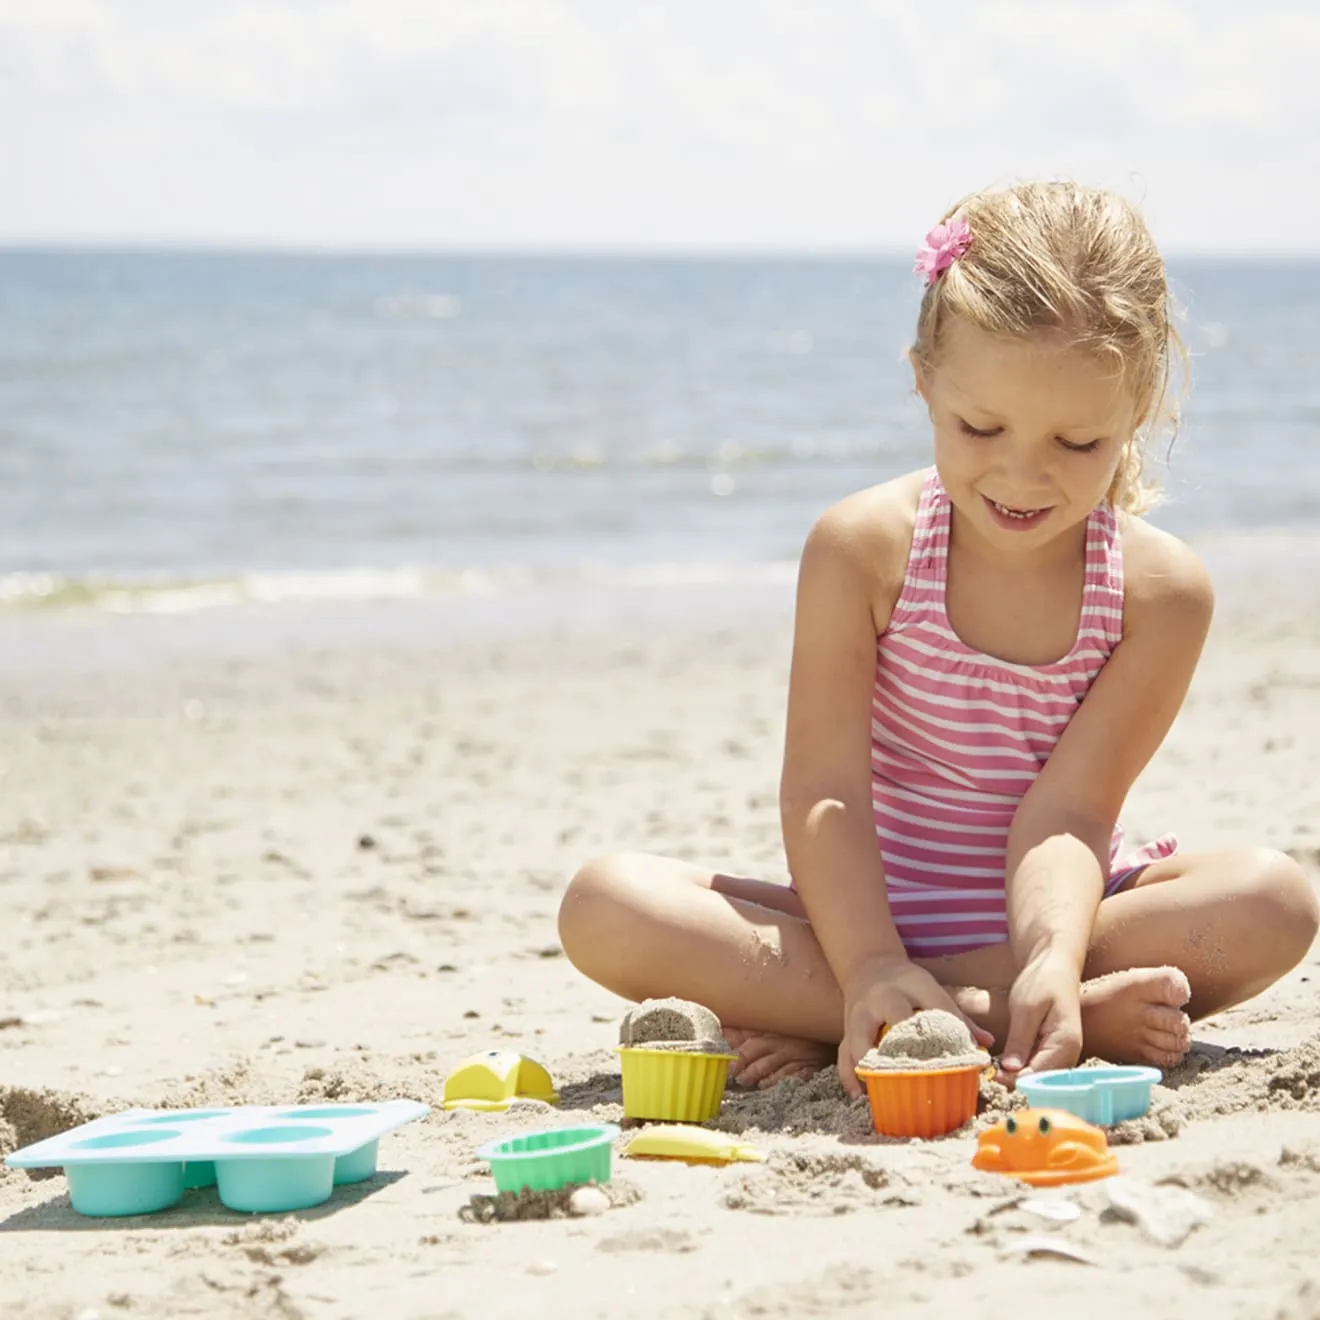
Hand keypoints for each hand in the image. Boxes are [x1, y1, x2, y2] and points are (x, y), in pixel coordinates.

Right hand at [838, 955, 993, 1097]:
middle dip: (908, 1043)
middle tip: (920, 1072)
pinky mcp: (847, 1027)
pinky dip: (849, 1075)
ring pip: (860, 1038)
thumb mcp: (931, 989)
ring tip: (880, 1091)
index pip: (936, 1004)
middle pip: (895, 1016)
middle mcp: (884, 996)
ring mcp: (861, 1012)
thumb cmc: (907, 983)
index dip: (951, 1029)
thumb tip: (987, 1044)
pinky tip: (860, 1095)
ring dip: (869, 1065)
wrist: (868, 965)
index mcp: (912, 984)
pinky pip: (844, 1052)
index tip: (963, 1056)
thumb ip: (958, 1017)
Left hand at [999, 950, 1082, 1084]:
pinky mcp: (1055, 1049)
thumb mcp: (1026, 1008)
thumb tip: (1010, 1069)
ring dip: (1019, 1075)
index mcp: (1065, 1044)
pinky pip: (1039, 1065)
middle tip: (991, 1073)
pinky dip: (1023, 1066)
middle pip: (1042, 1080)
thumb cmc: (1042, 981)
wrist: (1056, 965)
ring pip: (1040, 1075)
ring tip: (996, 1069)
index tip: (993, 1075)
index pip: (1040, 1075)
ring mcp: (1064, 1053)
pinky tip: (1007, 1061)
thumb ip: (1020, 1039)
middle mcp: (1069, 1054)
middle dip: (1017, 1080)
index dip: (1016, 1080)